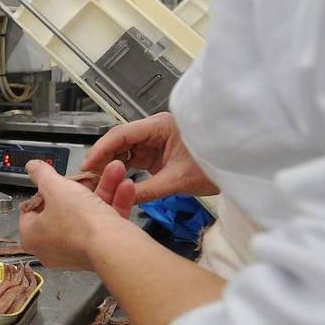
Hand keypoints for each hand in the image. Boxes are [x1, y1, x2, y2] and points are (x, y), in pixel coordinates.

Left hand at [19, 160, 136, 270]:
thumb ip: (42, 174)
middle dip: (82, 187)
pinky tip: (125, 186)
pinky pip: (104, 224)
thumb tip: (32, 166)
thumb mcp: (55, 187)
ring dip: (105, 190)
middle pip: (63, 209)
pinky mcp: (100, 251)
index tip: (56, 182)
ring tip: (115, 171)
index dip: (44, 192)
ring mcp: (77, 251)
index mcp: (32, 236)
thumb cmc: (77, 220)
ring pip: (89, 214)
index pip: (31, 210)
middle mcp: (51, 248)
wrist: (113, 246)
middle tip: (88, 175)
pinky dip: (115, 204)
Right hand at [82, 112, 217, 202]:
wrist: (237, 168)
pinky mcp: (158, 153)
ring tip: (98, 181)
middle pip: (119, 141)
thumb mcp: (177, 181)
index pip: (121, 134)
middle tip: (88, 177)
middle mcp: (154, 130)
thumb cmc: (214, 166)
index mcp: (159, 126)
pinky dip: (123, 170)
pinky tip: (113, 181)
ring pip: (124, 151)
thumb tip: (120, 198)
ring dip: (111, 165)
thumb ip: (146, 190)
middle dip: (102, 159)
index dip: (100, 150)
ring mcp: (155, 141)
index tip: (87, 166)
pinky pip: (134, 159)